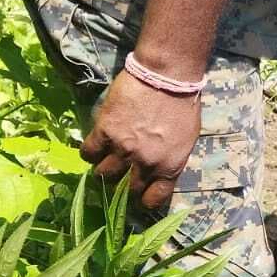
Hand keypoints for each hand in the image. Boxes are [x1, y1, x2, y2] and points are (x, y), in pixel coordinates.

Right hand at [80, 69, 200, 212]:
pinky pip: (88, 152)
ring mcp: (123, 148)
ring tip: (103, 164)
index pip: (153, 199)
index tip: (139, 198)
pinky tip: (93, 147)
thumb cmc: (183, 104)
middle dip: (120, 188)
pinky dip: (89, 153)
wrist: (167, 75)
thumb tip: (158, 171)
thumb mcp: (187, 139)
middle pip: (125, 189)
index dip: (144, 200)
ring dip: (102, 172)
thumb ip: (171, 159)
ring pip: (103, 175)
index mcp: (169, 167)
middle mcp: (146, 163)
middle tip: (116, 180)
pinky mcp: (105, 131)